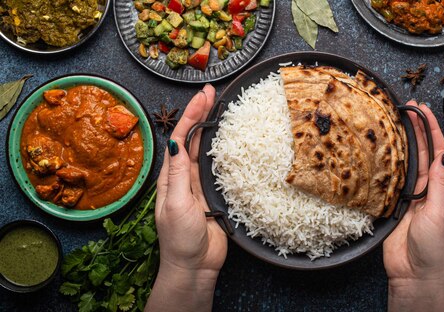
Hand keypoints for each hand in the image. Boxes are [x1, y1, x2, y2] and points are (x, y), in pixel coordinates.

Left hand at [146, 85, 226, 311]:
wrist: (194, 265)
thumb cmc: (180, 239)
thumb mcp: (176, 205)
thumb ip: (178, 174)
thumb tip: (176, 143)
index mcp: (171, 176)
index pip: (180, 138)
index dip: (192, 115)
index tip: (203, 95)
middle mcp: (184, 177)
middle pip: (192, 138)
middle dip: (201, 113)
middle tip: (212, 92)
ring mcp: (200, 185)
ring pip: (205, 150)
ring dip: (212, 128)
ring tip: (220, 107)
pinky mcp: (215, 195)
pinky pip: (219, 168)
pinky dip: (223, 150)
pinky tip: (230, 140)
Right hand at [383, 101, 443, 311]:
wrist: (414, 275)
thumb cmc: (433, 250)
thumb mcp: (441, 214)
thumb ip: (440, 185)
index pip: (440, 153)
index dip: (432, 130)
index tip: (424, 111)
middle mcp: (429, 190)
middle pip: (424, 153)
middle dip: (419, 130)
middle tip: (410, 108)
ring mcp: (412, 198)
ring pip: (409, 164)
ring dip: (406, 143)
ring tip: (398, 122)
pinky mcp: (395, 206)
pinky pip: (393, 180)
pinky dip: (390, 164)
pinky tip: (385, 152)